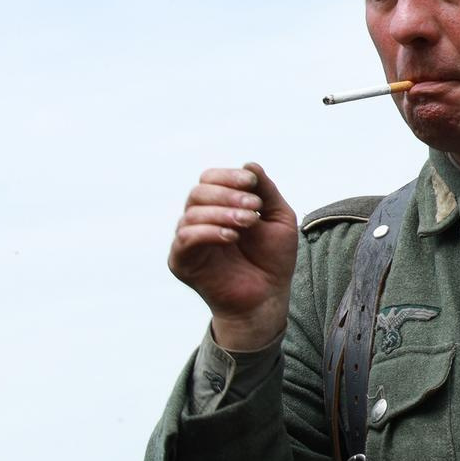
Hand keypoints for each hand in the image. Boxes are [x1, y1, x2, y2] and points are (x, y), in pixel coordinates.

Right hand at [167, 164, 299, 351]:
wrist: (268, 296)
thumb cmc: (273, 259)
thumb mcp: (278, 219)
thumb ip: (266, 192)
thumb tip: (250, 164)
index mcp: (218, 207)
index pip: (210, 179)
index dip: (228, 176)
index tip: (252, 182)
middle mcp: (199, 220)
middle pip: (198, 192)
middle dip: (228, 194)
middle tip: (254, 206)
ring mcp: (188, 240)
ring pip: (191, 213)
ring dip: (222, 213)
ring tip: (248, 222)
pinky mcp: (181, 261)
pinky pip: (185, 238)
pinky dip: (209, 232)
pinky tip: (232, 236)